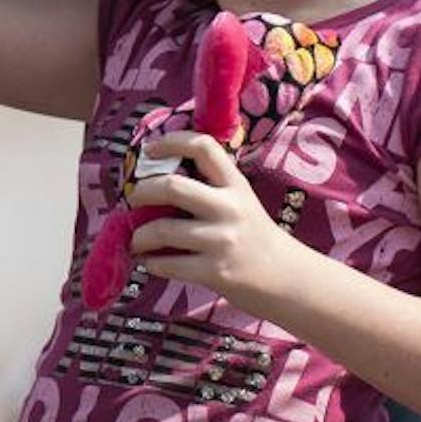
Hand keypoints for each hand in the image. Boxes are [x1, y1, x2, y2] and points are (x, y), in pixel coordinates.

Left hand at [126, 133, 299, 309]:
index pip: (203, 147)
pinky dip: (150, 263)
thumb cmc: (254, 236)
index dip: (171, 141)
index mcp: (236, 185)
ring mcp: (222, 241)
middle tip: (132, 199)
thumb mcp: (241, 201)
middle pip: (171, 186)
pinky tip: (151, 262)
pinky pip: (167, 264)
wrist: (288, 280)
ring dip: (139, 236)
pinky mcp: (215, 272)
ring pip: (161, 230)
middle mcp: (229, 208)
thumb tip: (154, 179)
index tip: (149, 150)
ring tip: (137, 240)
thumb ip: (209, 188)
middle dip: (141, 192)